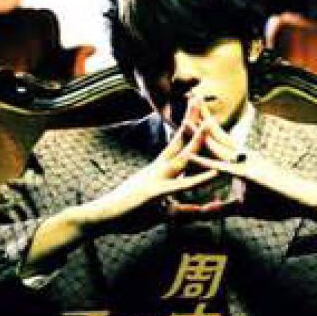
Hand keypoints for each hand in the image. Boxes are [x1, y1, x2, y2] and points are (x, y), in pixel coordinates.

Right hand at [65, 101, 220, 232]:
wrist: (101, 217)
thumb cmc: (128, 214)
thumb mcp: (160, 210)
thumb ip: (182, 208)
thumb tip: (197, 207)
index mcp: (158, 170)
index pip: (175, 143)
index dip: (186, 126)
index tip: (195, 109)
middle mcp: (157, 170)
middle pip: (179, 141)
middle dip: (191, 120)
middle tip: (199, 98)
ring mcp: (156, 179)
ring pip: (182, 158)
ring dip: (197, 141)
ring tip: (211, 123)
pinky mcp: (155, 194)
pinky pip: (182, 186)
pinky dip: (200, 180)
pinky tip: (215, 173)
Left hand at [187, 102, 316, 213]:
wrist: (304, 201)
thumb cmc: (277, 202)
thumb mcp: (243, 208)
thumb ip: (222, 208)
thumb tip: (204, 210)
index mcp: (240, 158)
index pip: (218, 138)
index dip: (203, 124)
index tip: (188, 111)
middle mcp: (242, 155)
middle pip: (216, 133)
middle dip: (200, 117)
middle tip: (186, 97)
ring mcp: (246, 162)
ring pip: (218, 145)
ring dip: (200, 132)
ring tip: (183, 118)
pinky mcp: (249, 174)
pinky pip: (223, 167)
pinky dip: (206, 161)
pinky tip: (192, 155)